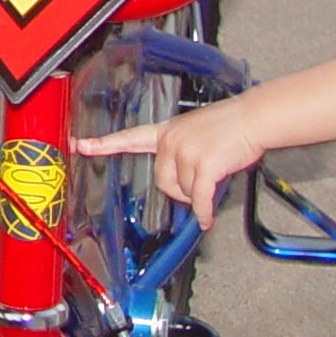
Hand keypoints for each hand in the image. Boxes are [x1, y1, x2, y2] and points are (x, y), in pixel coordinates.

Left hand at [79, 103, 266, 229]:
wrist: (253, 118)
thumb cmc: (230, 126)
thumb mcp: (196, 132)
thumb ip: (182, 152)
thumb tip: (183, 182)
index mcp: (166, 132)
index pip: (129, 137)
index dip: (104, 143)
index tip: (82, 145)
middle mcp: (171, 141)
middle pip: (161, 181)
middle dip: (179, 190)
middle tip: (198, 184)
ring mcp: (186, 152)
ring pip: (182, 191)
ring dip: (197, 194)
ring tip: (214, 177)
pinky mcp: (204, 165)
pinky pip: (198, 199)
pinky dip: (203, 212)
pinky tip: (207, 218)